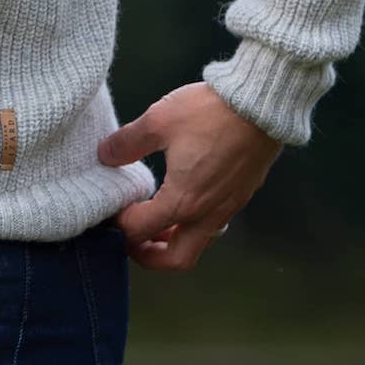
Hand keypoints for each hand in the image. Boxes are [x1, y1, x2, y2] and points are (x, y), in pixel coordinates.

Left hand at [98, 81, 283, 271]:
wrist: (259, 105)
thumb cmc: (209, 112)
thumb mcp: (158, 121)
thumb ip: (128, 142)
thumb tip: (105, 156)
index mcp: (182, 201)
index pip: (140, 230)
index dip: (120, 223)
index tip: (111, 207)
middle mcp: (206, 214)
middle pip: (176, 259)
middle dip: (149, 256)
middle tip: (132, 239)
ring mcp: (227, 208)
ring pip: (197, 244)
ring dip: (172, 241)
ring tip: (156, 220)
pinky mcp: (240, 197)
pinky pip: (213, 226)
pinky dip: (192, 224)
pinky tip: (185, 198)